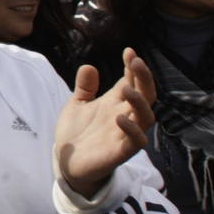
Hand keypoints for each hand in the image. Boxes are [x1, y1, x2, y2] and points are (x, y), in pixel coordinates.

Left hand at [56, 47, 155, 198]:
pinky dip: (131, 130)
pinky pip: (136, 141)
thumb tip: (89, 66)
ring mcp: (125, 134)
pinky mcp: (121, 152)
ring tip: (128, 88)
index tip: (129, 51)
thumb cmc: (77, 133)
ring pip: (146, 117)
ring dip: (140, 102)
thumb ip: (85, 88)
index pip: (131, 82)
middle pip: (145, 95)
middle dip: (144, 78)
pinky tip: (119, 118)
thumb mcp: (77, 105)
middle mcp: (125, 116)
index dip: (133, 67)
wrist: (68, 163)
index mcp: (115, 103)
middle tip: (136, 61)